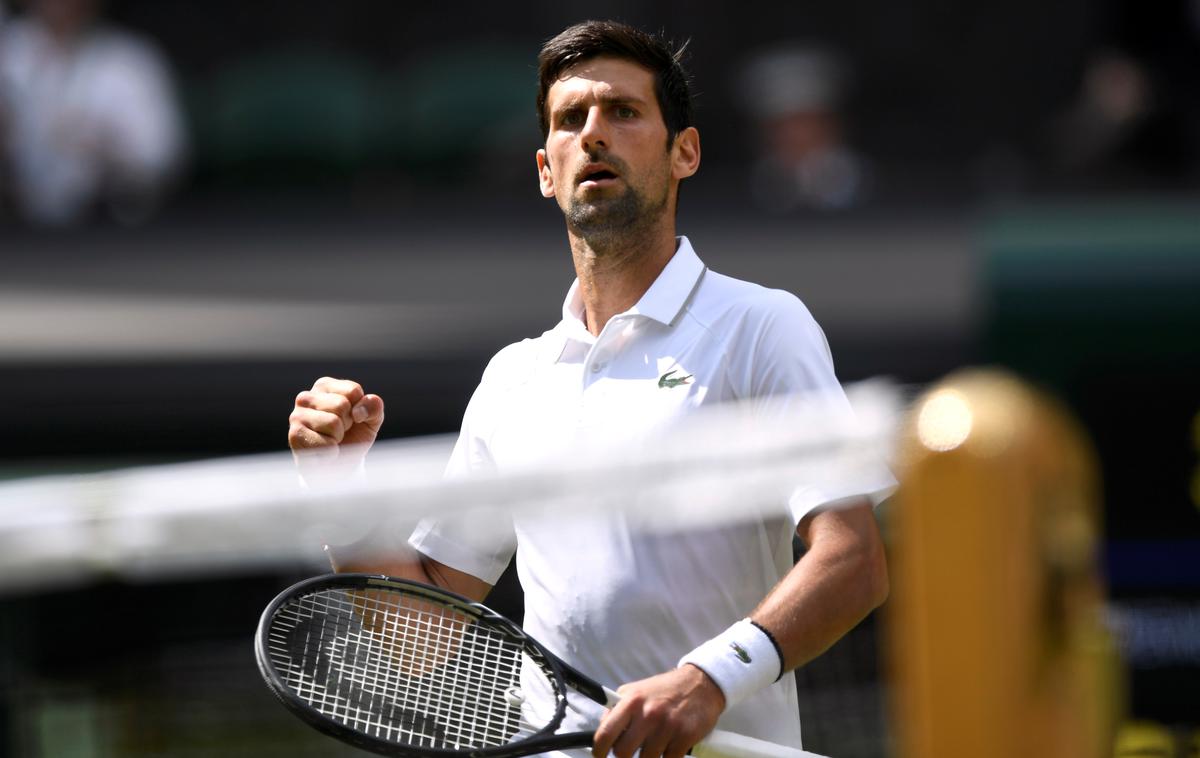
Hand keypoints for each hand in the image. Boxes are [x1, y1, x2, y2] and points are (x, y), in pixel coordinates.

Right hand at [288, 376, 384, 465]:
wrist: (339, 468)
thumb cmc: (353, 438)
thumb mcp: (371, 420)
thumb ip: (374, 406)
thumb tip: (358, 412)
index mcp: (325, 386)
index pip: (353, 390)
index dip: (359, 410)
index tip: (351, 419)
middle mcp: (307, 397)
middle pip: (342, 405)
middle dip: (347, 424)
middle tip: (339, 433)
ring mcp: (297, 415)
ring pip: (333, 422)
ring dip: (338, 438)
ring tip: (330, 441)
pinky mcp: (294, 435)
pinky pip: (325, 442)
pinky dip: (331, 452)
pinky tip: (323, 452)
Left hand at [592, 665, 725, 757]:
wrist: (701, 683)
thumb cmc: (665, 690)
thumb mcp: (636, 691)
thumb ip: (617, 709)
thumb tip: (602, 729)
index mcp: (631, 701)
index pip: (605, 732)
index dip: (598, 750)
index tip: (599, 756)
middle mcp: (648, 713)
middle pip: (623, 753)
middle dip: (625, 756)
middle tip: (631, 752)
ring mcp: (667, 726)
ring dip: (649, 756)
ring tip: (654, 744)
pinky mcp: (685, 736)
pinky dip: (667, 756)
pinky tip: (669, 745)